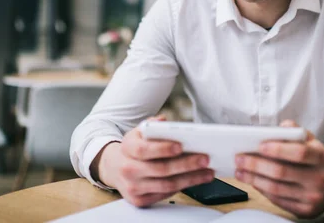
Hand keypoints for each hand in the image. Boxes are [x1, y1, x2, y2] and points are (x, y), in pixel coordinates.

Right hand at [95, 116, 214, 206]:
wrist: (115, 167)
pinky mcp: (139, 200)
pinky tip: (197, 179)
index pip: (144, 150)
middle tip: (205, 159)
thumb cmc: (134, 147)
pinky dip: (183, 187)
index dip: (163, 148)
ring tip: (207, 172)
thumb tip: (165, 122)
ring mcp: (133, 187)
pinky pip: (165, 194)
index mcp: (127, 148)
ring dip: (190, 179)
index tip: (181, 146)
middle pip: (160, 169)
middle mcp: (128, 169)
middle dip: (186, 164)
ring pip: (166, 185)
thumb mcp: (139, 132)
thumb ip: (152, 125)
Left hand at [235, 120, 323, 218]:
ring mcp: (312, 197)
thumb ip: (295, 131)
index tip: (260, 145)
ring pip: (276, 189)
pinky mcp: (305, 210)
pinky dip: (261, 190)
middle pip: (282, 172)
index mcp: (321, 157)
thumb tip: (279, 127)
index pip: (299, 152)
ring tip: (240, 171)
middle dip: (256, 164)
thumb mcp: (311, 141)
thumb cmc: (315, 160)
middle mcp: (318, 178)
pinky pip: (277, 200)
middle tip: (239, 158)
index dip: (278, 149)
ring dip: (253, 179)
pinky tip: (252, 181)